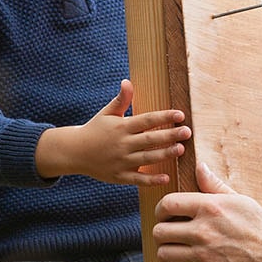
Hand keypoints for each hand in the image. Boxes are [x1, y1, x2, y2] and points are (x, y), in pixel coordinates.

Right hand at [36, 79, 189, 185]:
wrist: (74, 152)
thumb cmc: (94, 130)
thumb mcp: (107, 113)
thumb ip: (121, 100)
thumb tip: (127, 81)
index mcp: (121, 127)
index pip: (146, 120)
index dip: (164, 117)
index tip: (180, 115)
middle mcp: (122, 144)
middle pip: (150, 139)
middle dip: (169, 135)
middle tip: (187, 132)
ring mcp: (121, 161)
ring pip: (146, 158)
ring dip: (164, 154)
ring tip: (180, 149)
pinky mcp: (119, 176)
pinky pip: (138, 179)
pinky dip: (152, 180)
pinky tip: (167, 177)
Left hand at [152, 160, 261, 261]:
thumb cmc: (261, 228)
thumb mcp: (240, 201)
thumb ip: (214, 186)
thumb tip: (199, 166)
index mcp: (211, 208)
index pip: (168, 204)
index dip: (161, 210)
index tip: (165, 216)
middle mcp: (203, 230)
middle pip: (159, 231)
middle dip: (162, 233)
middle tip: (172, 236)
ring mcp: (203, 255)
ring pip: (163, 253)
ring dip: (168, 253)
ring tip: (178, 252)